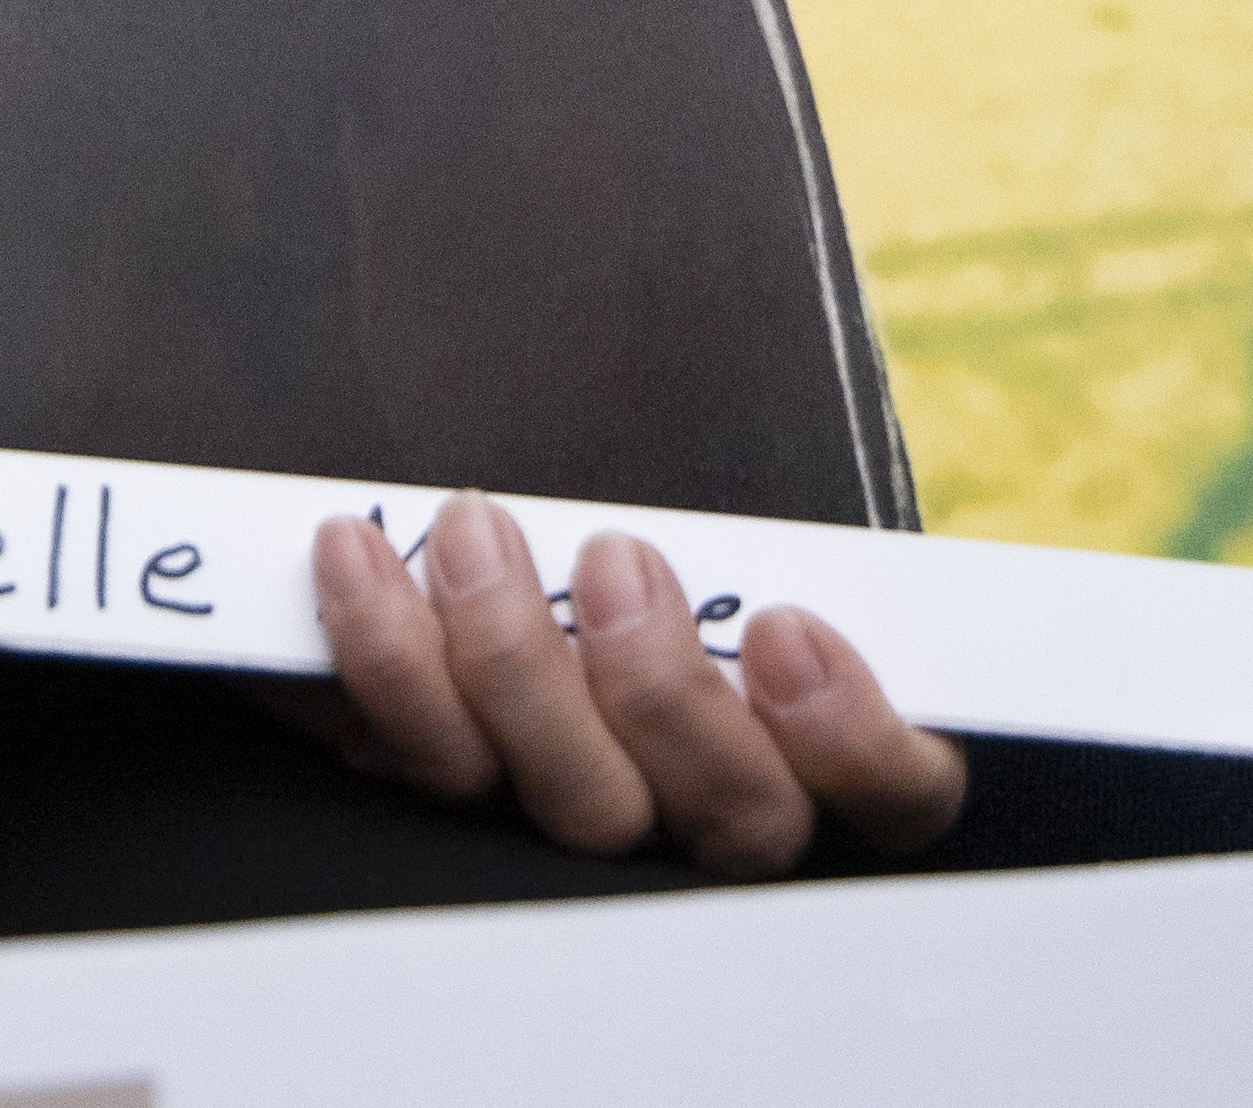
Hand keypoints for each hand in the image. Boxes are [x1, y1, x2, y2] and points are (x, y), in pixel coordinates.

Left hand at [290, 493, 967, 876]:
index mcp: (824, 740)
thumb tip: (770, 434)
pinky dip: (382, 665)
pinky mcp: (454, 795)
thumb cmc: (635, 503)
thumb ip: (740, 505)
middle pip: (729, 819)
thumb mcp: (712, 485)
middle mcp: (710, 808)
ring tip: (472, 531)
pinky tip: (355, 562)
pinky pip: (418, 772)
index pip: (898, 794)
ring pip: (572, 810)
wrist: (472, 518)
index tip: (789, 628)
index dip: (856, 738)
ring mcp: (582, 816)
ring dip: (510, 662)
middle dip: (664, 688)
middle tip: (615, 554)